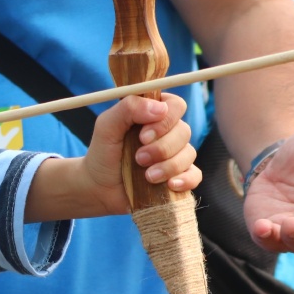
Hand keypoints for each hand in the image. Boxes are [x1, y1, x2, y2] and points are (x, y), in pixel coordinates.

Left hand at [83, 94, 200, 214]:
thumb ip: (128, 109)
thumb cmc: (103, 152)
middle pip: (184, 131)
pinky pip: (195, 175)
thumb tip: (160, 108)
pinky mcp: (178, 176)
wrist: (99, 188)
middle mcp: (168, 132)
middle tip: (139, 158)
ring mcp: (175, 155)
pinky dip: (186, 180)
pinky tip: (170, 184)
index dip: (165, 119)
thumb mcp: (107, 126)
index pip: (176, 106)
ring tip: (147, 176)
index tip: (143, 135)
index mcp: (153, 114)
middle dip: (161, 148)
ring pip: (189, 153)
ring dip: (168, 166)